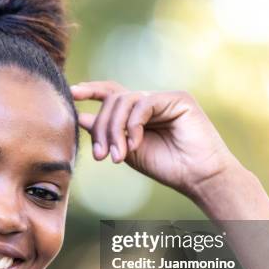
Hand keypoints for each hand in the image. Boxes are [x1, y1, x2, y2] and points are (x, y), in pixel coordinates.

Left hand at [71, 81, 241, 196]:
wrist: (198, 177)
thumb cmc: (167, 167)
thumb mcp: (127, 150)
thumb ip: (106, 133)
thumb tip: (79, 117)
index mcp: (138, 112)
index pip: (110, 93)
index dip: (90, 90)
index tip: (71, 93)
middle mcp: (150, 101)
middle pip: (112, 99)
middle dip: (101, 127)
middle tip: (100, 155)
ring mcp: (164, 98)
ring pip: (124, 101)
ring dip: (115, 130)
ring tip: (118, 156)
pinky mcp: (178, 98)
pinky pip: (143, 104)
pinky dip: (134, 125)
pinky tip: (135, 145)